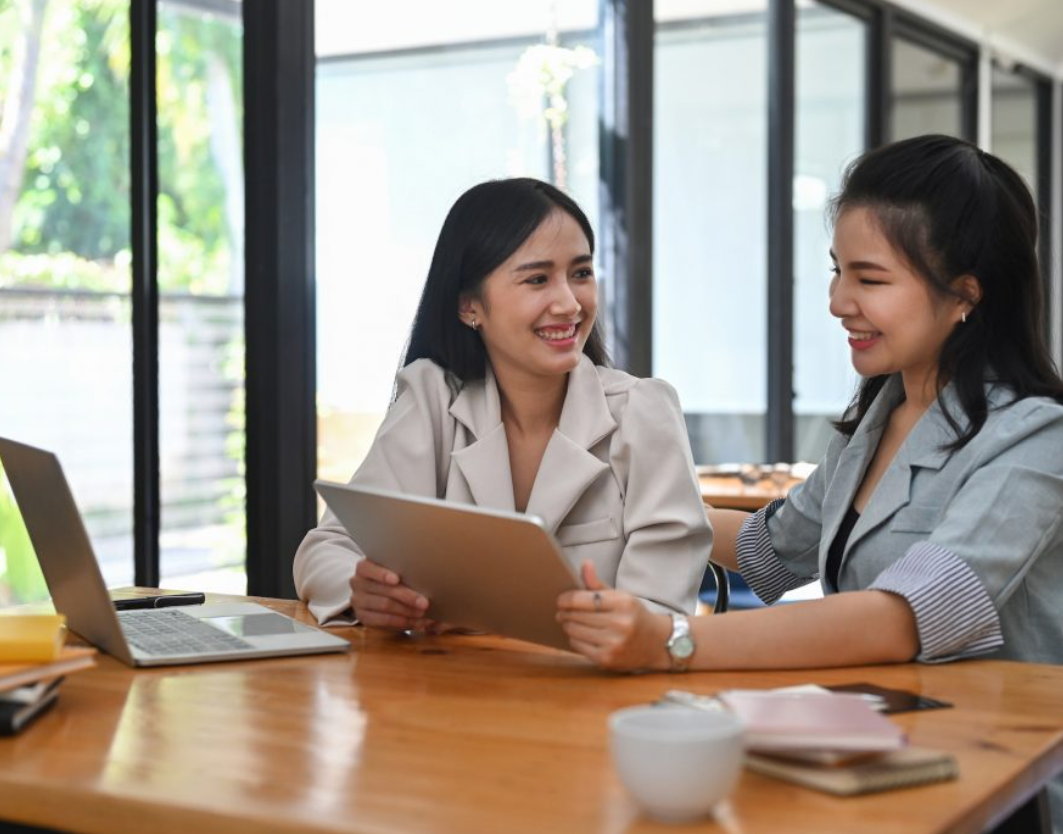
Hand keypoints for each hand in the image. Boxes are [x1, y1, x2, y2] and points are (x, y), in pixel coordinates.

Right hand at [350, 558, 429, 630]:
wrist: (377, 594)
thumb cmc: (391, 578)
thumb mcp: (394, 570)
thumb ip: (404, 571)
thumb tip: (426, 574)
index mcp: (364, 567)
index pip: (367, 568)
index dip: (382, 574)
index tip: (397, 579)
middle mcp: (357, 583)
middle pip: (383, 590)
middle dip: (406, 596)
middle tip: (424, 603)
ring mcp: (358, 601)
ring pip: (384, 606)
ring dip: (407, 611)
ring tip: (422, 613)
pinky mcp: (362, 617)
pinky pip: (383, 621)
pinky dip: (401, 622)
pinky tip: (414, 622)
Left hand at [556, 561, 671, 671]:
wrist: (655, 643)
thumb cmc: (633, 615)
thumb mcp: (620, 596)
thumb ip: (598, 583)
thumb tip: (585, 563)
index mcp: (623, 603)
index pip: (582, 599)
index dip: (566, 599)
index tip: (561, 600)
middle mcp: (620, 624)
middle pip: (576, 615)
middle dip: (564, 612)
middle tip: (562, 611)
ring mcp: (614, 643)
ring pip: (574, 631)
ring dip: (568, 625)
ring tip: (569, 622)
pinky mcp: (607, 659)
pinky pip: (578, 646)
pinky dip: (574, 639)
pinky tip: (581, 635)